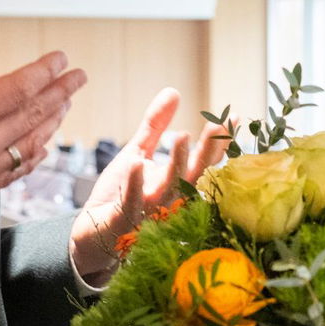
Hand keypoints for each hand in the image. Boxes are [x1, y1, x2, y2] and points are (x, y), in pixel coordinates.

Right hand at [0, 15, 86, 285]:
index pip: (16, 90)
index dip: (43, 72)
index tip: (60, 59)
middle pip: (33, 117)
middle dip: (59, 93)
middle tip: (78, 77)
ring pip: (30, 147)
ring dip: (52, 123)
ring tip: (64, 105)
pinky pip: (15, 174)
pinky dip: (33, 155)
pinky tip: (38, 147)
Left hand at [69, 88, 230, 281]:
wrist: (91, 234)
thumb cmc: (119, 194)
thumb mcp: (137, 152)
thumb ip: (155, 126)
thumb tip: (174, 91)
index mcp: (176, 184)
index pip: (204, 162)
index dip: (219, 142)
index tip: (233, 117)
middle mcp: (169, 201)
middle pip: (194, 175)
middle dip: (207, 151)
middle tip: (217, 125)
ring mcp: (148, 214)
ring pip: (168, 190)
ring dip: (176, 164)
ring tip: (181, 136)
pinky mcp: (123, 223)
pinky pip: (131, 204)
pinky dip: (135, 185)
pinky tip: (137, 163)